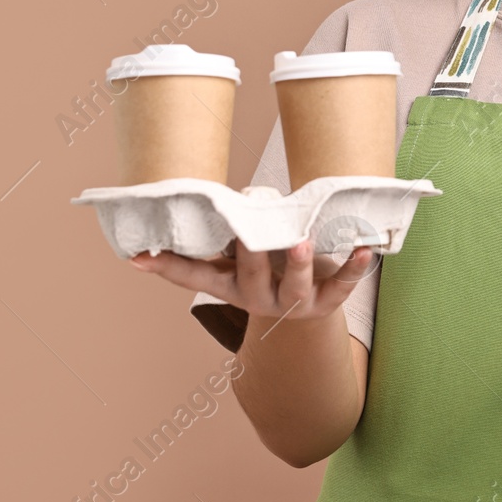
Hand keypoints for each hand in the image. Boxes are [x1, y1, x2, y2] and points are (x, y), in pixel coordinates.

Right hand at [128, 237, 377, 321]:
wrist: (313, 304)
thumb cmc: (272, 265)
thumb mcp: (244, 256)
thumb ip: (227, 234)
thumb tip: (201, 197)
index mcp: (231, 285)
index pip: (194, 278)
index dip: (167, 268)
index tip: (138, 257)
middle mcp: (258, 299)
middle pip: (249, 277)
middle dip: (250, 255)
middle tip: (247, 234)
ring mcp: (294, 304)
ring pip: (295, 288)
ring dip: (299, 265)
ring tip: (303, 244)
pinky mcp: (327, 301)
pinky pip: (341, 286)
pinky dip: (353, 267)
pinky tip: (364, 249)